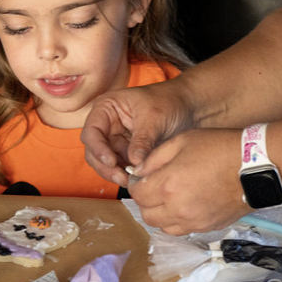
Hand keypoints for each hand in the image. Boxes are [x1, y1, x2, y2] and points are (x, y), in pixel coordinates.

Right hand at [82, 79, 196, 184]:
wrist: (189, 106)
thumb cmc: (169, 101)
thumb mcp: (154, 118)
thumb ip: (142, 140)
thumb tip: (133, 163)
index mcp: (107, 108)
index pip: (92, 131)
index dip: (98, 148)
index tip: (111, 162)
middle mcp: (107, 124)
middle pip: (94, 150)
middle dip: (105, 166)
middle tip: (121, 177)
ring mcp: (116, 139)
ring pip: (105, 162)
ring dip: (115, 173)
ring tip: (131, 180)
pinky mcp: (127, 152)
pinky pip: (120, 166)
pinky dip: (125, 174)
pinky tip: (136, 178)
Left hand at [127, 128, 245, 232]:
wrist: (255, 166)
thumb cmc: (219, 148)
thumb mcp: (182, 141)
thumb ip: (154, 158)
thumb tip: (137, 173)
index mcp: (168, 185)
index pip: (136, 194)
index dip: (136, 185)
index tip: (142, 177)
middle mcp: (177, 209)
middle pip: (146, 215)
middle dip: (146, 201)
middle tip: (155, 187)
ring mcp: (193, 222)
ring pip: (162, 227)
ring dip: (161, 214)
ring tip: (171, 197)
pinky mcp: (207, 227)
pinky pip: (182, 230)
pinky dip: (177, 221)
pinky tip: (186, 205)